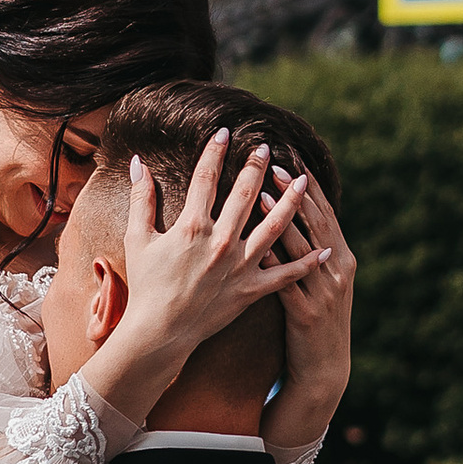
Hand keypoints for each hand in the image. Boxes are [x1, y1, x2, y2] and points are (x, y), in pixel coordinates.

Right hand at [71, 130, 321, 424]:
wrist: (160, 331)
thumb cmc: (146, 284)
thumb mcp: (137, 238)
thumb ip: (141, 198)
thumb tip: (138, 162)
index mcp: (193, 226)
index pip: (205, 178)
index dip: (215, 151)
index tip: (225, 132)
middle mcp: (221, 241)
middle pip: (245, 195)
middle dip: (257, 167)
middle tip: (268, 147)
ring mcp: (239, 266)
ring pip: (274, 228)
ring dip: (291, 202)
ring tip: (304, 182)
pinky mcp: (251, 290)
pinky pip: (285, 275)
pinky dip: (306, 263)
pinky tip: (324, 249)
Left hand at [264, 175, 355, 457]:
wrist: (325, 370)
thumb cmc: (317, 320)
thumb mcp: (323, 282)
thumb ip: (312, 251)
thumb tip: (291, 215)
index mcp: (342, 258)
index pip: (324, 212)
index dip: (308, 183)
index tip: (290, 156)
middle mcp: (337, 270)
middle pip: (315, 221)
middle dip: (293, 190)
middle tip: (272, 163)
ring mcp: (323, 291)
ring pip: (300, 247)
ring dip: (279, 218)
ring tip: (258, 192)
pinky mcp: (306, 312)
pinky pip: (285, 280)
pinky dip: (271, 259)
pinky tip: (254, 243)